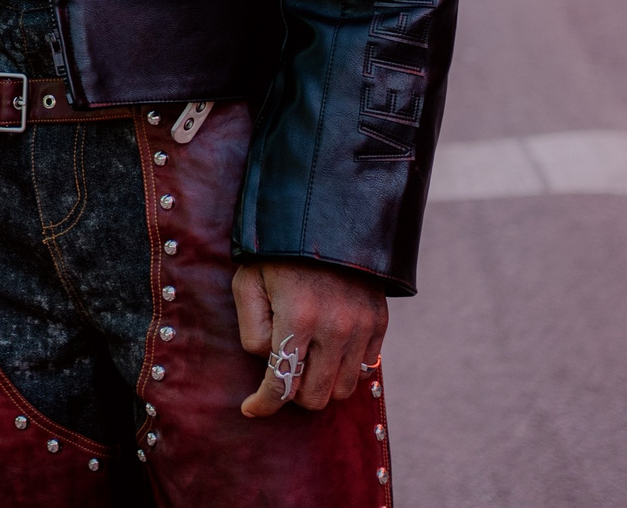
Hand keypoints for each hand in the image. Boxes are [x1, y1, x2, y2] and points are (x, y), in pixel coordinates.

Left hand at [232, 260, 386, 416]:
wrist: (324, 218)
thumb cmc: (276, 254)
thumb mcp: (248, 284)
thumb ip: (252, 331)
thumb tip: (269, 364)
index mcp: (298, 318)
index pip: (282, 383)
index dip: (264, 403)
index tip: (251, 408)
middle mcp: (335, 327)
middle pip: (316, 397)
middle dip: (293, 393)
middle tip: (281, 374)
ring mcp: (361, 326)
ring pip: (343, 389)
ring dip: (321, 383)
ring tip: (306, 359)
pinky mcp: (379, 322)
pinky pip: (364, 369)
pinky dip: (344, 368)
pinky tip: (328, 349)